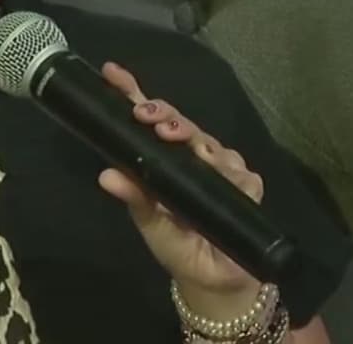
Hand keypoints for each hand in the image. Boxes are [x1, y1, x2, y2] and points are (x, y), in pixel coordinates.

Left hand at [96, 62, 265, 319]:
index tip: (113, 73)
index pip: (150, 120)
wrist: (212, 280)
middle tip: (146, 115)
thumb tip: (106, 175)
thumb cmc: (177, 245)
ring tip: (174, 138)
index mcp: (165, 158)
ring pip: (210, 144)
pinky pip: (239, 173)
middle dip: (165, 115)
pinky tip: (221, 173)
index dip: (133, 93)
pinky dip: (228, 172)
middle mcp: (194, 156)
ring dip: (194, 139)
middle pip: (182, 125)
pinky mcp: (247, 186)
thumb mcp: (149, 222)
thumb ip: (133, 197)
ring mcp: (222, 169)